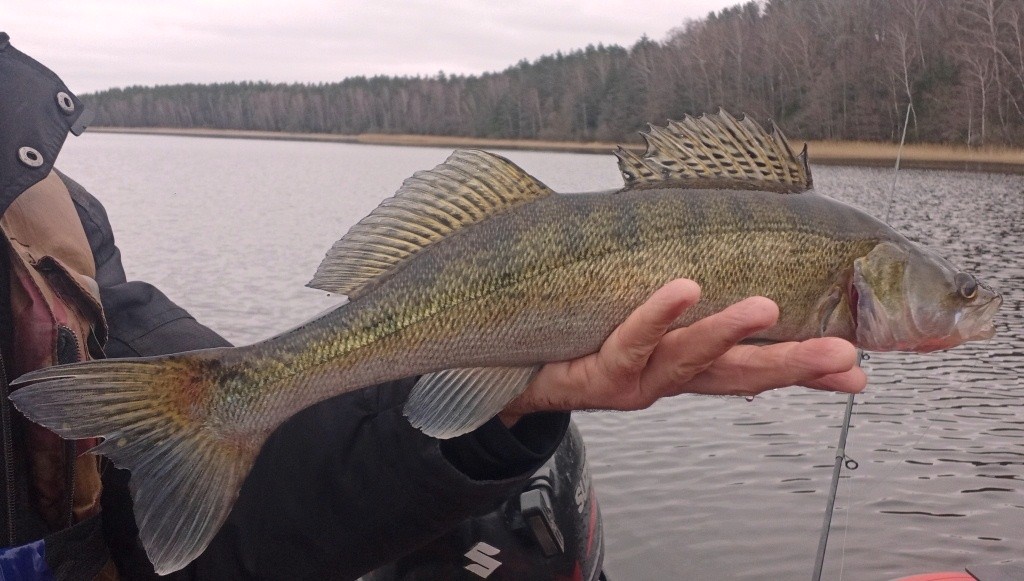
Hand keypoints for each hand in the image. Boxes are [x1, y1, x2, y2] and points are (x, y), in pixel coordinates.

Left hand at [499, 279, 866, 425]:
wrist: (510, 372)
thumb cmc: (581, 340)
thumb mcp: (640, 325)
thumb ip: (684, 308)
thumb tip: (722, 276)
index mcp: (685, 366)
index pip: (757, 370)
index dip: (807, 373)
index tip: (857, 373)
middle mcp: (667, 378)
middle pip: (737, 374)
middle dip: (792, 364)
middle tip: (841, 352)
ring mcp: (634, 377)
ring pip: (689, 358)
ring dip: (730, 334)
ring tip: (768, 311)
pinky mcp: (597, 370)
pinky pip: (631, 339)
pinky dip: (659, 314)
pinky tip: (684, 289)